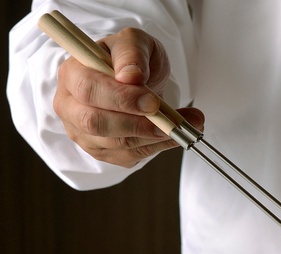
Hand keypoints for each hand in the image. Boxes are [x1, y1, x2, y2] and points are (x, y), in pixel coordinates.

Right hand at [53, 27, 204, 167]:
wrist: (137, 80)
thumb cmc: (131, 59)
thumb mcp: (135, 42)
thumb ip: (132, 53)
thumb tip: (131, 76)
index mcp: (72, 74)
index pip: (88, 90)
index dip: (121, 98)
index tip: (152, 101)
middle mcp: (70, 106)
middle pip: (94, 123)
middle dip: (136, 124)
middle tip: (168, 121)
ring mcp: (83, 132)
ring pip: (116, 144)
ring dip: (154, 137)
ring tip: (182, 125)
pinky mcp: (102, 151)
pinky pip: (130, 156)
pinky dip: (157, 146)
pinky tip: (173, 134)